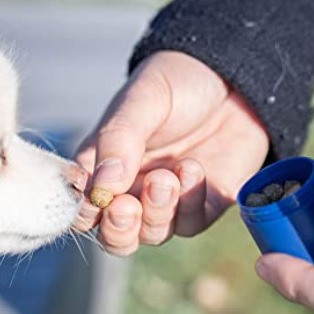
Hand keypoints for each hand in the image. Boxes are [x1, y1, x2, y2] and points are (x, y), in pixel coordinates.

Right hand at [74, 51, 268, 254]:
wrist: (232, 78)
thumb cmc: (177, 82)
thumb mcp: (142, 100)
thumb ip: (119, 141)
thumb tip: (103, 187)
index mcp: (102, 166)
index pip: (82, 206)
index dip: (85, 211)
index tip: (98, 195)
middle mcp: (131, 189)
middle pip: (114, 235)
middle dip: (119, 229)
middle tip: (127, 206)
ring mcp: (166, 201)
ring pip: (151, 234)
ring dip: (157, 211)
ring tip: (168, 176)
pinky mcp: (201, 205)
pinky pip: (190, 223)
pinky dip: (189, 204)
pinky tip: (192, 170)